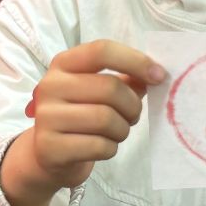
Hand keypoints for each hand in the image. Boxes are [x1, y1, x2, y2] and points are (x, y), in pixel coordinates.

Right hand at [1, 40, 164, 205]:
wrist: (48, 154)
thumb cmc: (81, 114)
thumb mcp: (99, 90)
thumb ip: (127, 79)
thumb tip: (156, 74)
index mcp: (64, 63)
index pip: (102, 51)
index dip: (135, 61)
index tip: (159, 76)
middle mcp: (50, 86)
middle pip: (109, 88)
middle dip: (132, 105)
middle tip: (133, 116)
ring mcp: (46, 117)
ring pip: (106, 119)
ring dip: (123, 129)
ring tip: (117, 132)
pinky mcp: (50, 147)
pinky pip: (99, 146)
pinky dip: (111, 148)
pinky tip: (103, 146)